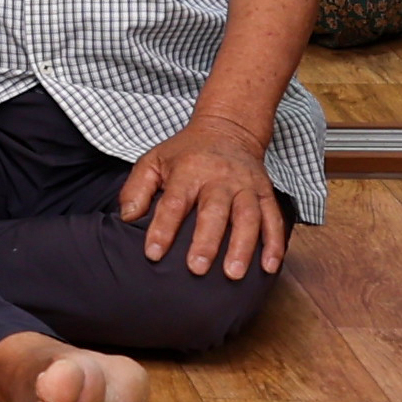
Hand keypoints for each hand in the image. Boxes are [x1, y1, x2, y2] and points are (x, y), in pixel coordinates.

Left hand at [117, 125, 291, 278]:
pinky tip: (270, 266)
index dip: (163, 228)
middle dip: (206, 241)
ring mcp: (245, 186)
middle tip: (197, 269)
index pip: (173, 202)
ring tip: (234, 273)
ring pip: (248, 216)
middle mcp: (219, 178)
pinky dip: (274, 242)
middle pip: (214, 211)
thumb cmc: (186, 152)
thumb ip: (136, 189)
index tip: (154, 254)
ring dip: (243, 246)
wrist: (228, 128)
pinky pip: (273, 218)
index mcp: (188, 171)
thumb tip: (127, 218)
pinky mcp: (265, 192)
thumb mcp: (153, 161)